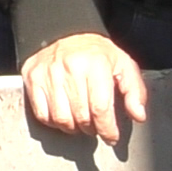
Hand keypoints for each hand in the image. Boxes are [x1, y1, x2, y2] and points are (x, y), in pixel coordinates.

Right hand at [20, 33, 147, 145]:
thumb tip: (138, 115)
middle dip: (92, 128)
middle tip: (96, 125)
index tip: (111, 137)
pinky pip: (42, 115)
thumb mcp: (123, 65)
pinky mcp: (33, 78)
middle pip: (81, 117)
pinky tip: (64, 113)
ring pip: (61, 119)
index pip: (100, 109)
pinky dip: (54, 122)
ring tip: (80, 120)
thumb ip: (134, 91)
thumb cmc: (97, 53)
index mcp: (96, 64)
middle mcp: (70, 68)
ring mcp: (49, 74)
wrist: (66, 32)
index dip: (107, 129)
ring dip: (73, 127)